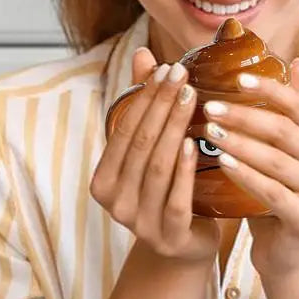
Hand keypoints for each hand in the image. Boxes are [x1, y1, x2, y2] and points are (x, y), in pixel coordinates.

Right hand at [90, 48, 219, 264]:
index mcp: (103, 180)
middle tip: (183, 74)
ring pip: (156, 168)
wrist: (184, 245)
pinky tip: (195, 143)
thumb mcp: (152, 149)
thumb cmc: (167, 189)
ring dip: (174, 128)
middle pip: (140, 145)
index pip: (124, 130)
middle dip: (161, 105)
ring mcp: (140, 223)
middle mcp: (114, 203)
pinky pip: (176, 200)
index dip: (145, 97)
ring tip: (191, 98)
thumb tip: (142, 52)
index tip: (167, 68)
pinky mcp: (169, 238)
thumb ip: (144, 105)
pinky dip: (184, 171)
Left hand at [202, 58, 298, 278]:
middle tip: (209, 106)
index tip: (236, 78)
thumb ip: (289, 111)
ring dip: (239, 143)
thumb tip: (296, 61)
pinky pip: (273, 192)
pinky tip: (222, 163)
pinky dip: (246, 175)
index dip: (269, 89)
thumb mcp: (283, 151)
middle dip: (245, 116)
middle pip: (284, 130)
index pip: (298, 105)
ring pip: (276, 160)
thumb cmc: (277, 195)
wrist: (284, 252)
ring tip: (209, 131)